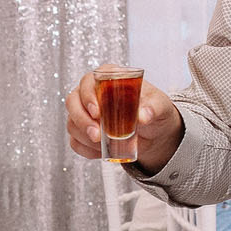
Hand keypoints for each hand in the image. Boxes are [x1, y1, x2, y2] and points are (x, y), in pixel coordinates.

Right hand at [65, 72, 181, 170]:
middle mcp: (91, 93)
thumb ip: (153, 108)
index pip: (89, 81)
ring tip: (102, 145)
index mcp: (108, 78)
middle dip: (82, 120)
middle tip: (97, 135)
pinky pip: (75, 141)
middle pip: (73, 101)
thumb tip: (143, 116)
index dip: (88, 96)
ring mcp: (84, 112)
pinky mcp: (84, 131)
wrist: (153, 131)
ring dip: (84, 136)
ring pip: (71, 123)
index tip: (97, 112)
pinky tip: (100, 152)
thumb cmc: (153, 109)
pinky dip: (86, 149)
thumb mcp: (159, 105)